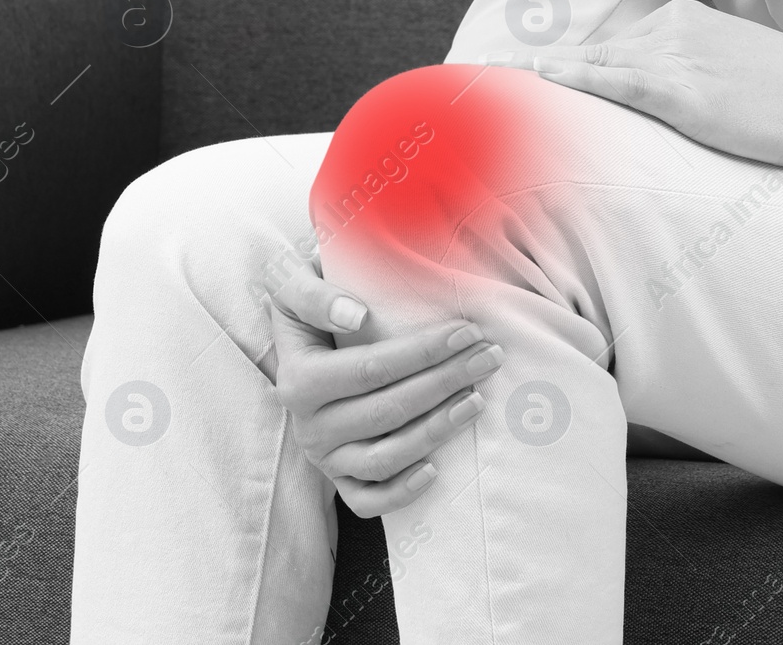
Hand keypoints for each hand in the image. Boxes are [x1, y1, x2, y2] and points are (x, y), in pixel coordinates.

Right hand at [262, 262, 505, 516]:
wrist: (297, 342)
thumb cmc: (309, 307)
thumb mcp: (293, 283)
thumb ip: (312, 293)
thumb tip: (355, 315)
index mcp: (299, 378)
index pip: (372, 369)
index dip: (424, 352)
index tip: (468, 332)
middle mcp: (308, 424)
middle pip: (389, 410)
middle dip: (447, 382)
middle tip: (489, 357)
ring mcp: (324, 456)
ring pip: (386, 457)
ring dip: (438, 430)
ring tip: (477, 400)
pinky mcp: (338, 479)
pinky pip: (367, 501)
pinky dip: (401, 492)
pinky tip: (435, 469)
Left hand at [473, 0, 782, 165]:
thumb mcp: (740, 83)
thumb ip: (696, 91)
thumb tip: (667, 125)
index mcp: (685, 27)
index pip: (608, 51)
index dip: (561, 73)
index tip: (512, 85)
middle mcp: (671, 32)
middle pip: (589, 57)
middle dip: (538, 80)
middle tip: (481, 96)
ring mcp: (675, 57)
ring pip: (590, 67)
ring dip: (540, 84)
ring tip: (487, 97)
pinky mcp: (682, 89)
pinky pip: (608, 83)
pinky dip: (565, 84)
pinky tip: (530, 89)